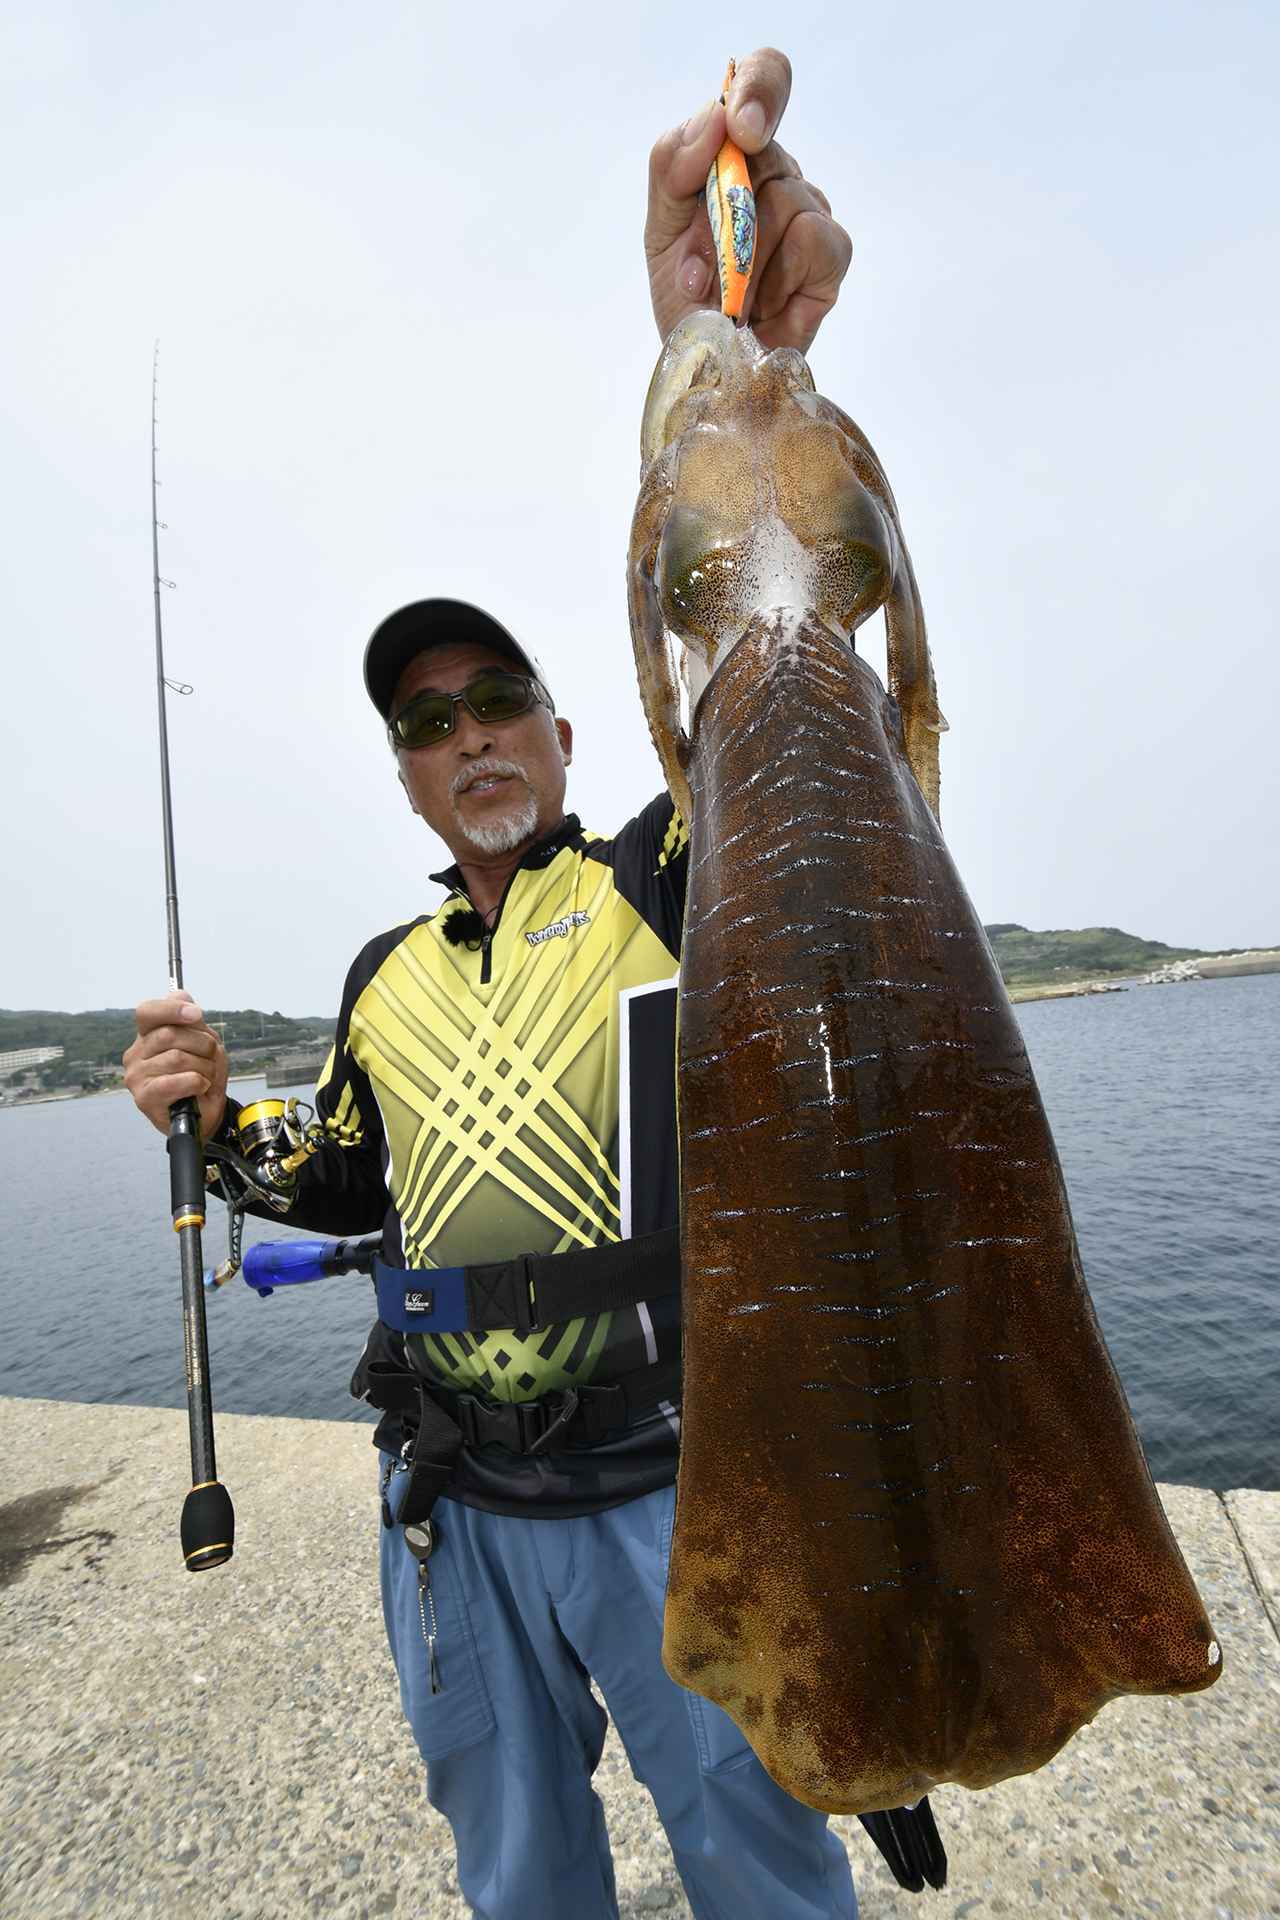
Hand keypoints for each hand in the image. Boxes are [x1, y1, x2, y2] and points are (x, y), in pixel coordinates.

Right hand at [123, 991, 228, 1138]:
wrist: (206, 1112)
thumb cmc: (202, 1074)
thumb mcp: (204, 1041)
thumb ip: (191, 1020)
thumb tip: (180, 993)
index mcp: (147, 1035)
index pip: (147, 1011)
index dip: (172, 1008)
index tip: (197, 1014)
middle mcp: (135, 1053)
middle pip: (170, 1034)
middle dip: (202, 1044)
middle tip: (210, 1058)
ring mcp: (136, 1076)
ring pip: (177, 1058)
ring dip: (204, 1067)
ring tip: (205, 1077)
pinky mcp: (143, 1098)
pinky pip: (177, 1081)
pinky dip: (197, 1082)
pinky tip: (200, 1087)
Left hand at [645, 48, 851, 355]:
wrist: (705, 368)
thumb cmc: (686, 296)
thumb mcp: (659, 227)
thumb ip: (672, 165)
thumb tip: (713, 119)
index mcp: (737, 152)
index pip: (764, 79)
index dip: (760, 87)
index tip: (741, 128)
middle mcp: (778, 174)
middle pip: (768, 149)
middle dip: (725, 208)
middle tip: (706, 259)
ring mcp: (811, 211)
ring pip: (787, 198)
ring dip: (744, 256)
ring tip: (731, 292)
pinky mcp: (832, 257)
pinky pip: (816, 239)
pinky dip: (778, 275)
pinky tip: (761, 303)